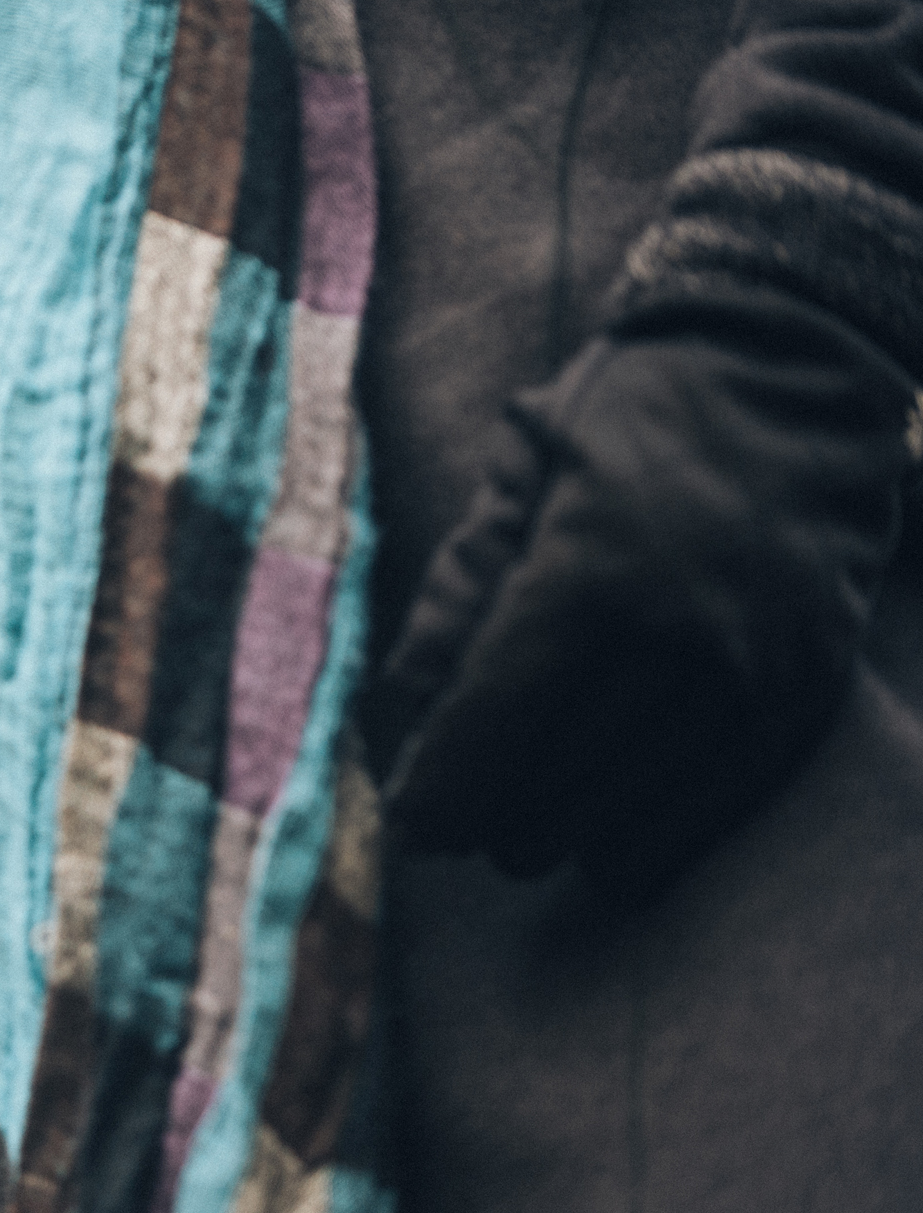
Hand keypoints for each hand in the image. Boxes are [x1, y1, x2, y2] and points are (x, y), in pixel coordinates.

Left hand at [380, 294, 914, 895]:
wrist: (795, 372)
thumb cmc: (629, 417)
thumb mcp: (519, 474)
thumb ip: (458, 589)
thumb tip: (404, 702)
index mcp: (591, 572)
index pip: (491, 724)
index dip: (437, 793)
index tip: (408, 825)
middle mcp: (681, 636)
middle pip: (549, 787)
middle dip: (487, 815)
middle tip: (457, 808)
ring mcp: (755, 673)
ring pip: (623, 814)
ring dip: (557, 832)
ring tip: (520, 817)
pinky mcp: (807, 694)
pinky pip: (708, 810)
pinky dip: (642, 839)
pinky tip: (599, 840)